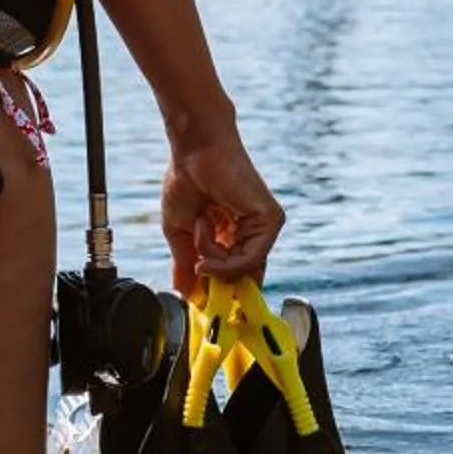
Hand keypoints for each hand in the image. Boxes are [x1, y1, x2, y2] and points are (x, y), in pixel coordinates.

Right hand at [160, 126, 283, 293]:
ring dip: (211, 259)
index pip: (235, 276)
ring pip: (241, 272)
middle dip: (216, 283)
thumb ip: (186, 265)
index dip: (218, 292)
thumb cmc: (186, 181)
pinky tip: (205, 229)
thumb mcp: (181, 233)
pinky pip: (249, 259)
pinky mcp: (271, 221)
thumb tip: (185, 295)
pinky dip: (221, 254)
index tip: (201, 303)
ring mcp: (265, 228)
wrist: (194, 150)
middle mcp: (254, 233)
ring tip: (198, 228)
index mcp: (235, 235)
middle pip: (241, 280)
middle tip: (197, 276)